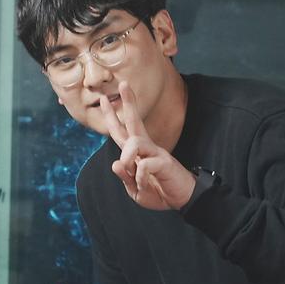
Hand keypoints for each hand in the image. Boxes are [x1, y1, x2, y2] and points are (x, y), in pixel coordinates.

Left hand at [99, 81, 195, 209]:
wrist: (181, 199)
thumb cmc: (158, 192)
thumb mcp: (135, 189)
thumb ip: (125, 177)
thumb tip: (115, 163)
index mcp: (137, 152)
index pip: (122, 131)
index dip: (112, 117)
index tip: (103, 101)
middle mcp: (146, 148)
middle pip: (134, 121)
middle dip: (128, 103)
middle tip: (122, 84)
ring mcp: (156, 153)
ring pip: (135, 142)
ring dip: (127, 158)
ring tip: (129, 170)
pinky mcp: (165, 162)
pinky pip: (144, 165)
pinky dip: (140, 178)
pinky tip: (144, 185)